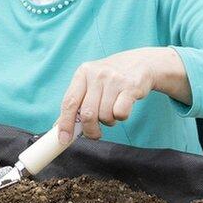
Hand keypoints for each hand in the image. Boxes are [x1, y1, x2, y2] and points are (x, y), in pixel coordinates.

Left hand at [55, 48, 172, 141]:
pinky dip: (121, 117)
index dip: (65, 123)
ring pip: (105, 116)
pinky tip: (123, 107)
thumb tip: (61, 127)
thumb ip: (78, 101)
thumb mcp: (92, 81)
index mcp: (82, 73)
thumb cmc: (112, 77)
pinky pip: (120, 113)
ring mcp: (114, 80)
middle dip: (90, 130)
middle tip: (94, 134)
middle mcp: (96, 74)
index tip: (63, 139)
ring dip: (108, 121)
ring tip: (112, 111)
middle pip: (88, 113)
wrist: (142, 62)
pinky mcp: (130, 87)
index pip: (69, 102)